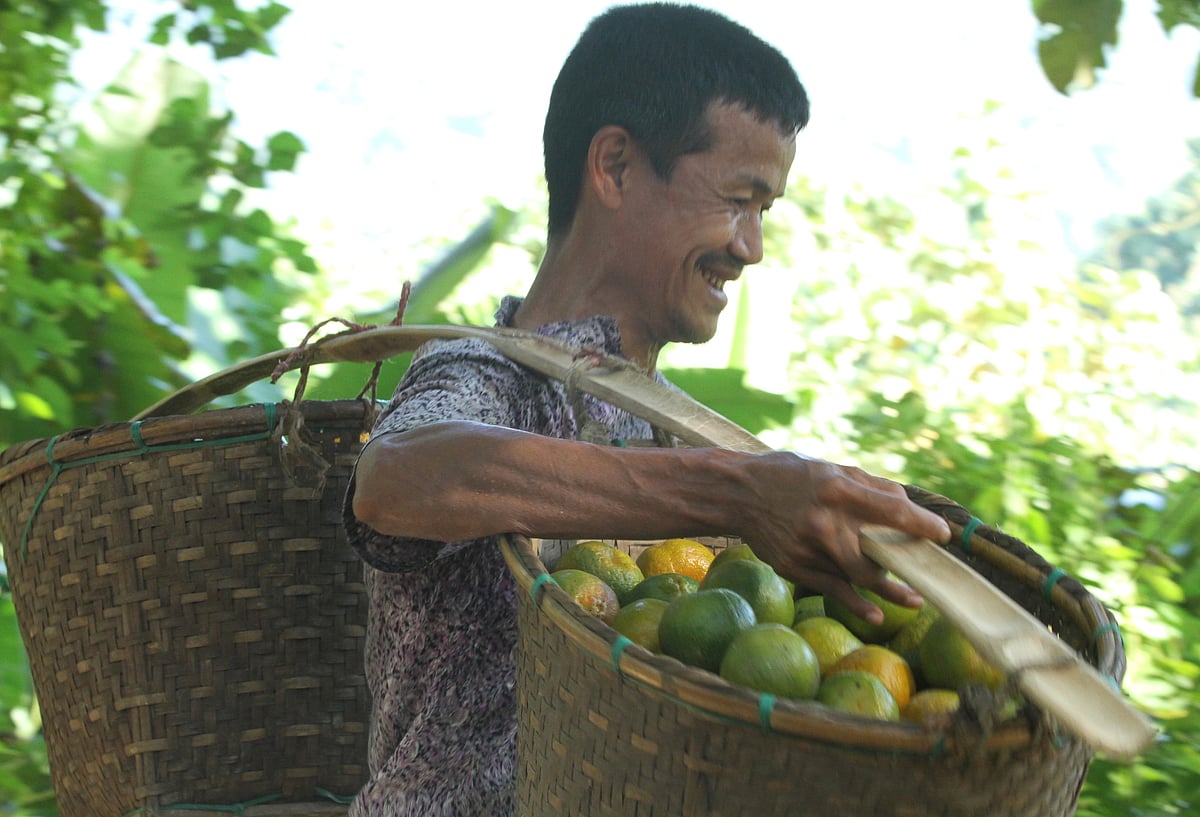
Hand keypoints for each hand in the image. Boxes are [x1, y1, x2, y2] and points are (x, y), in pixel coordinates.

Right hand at [736, 452, 950, 622]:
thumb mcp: (828, 468)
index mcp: (837, 489)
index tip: (942, 535)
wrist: (736, 493)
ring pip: (857, 576)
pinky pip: (832, 589)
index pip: (891, 510)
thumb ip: (868, 486)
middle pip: (877, 554)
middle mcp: (824, 521)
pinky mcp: (794, 567)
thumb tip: (905, 505)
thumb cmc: (787, 476)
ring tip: (912, 600)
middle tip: (931, 575)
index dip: (921, 525)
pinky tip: (874, 614)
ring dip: (888, 589)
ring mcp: (808, 547)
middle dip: (908, 567)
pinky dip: (856, 603)